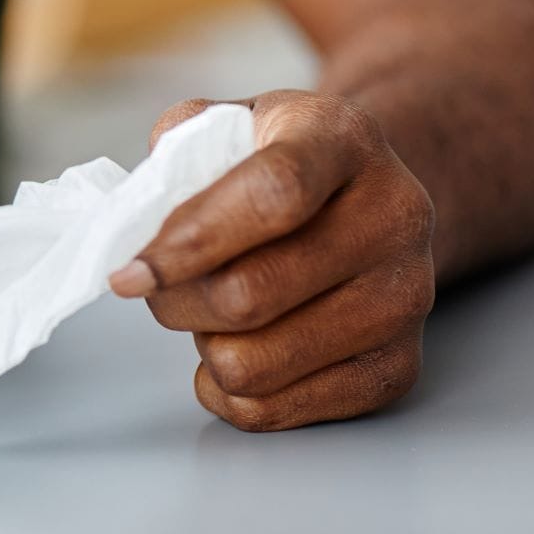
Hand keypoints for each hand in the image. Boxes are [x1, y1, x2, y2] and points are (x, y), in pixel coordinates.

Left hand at [110, 91, 435, 430]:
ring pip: (252, 365)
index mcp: (342, 141)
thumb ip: (181, 146)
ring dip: (204, 344)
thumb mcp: (237, 122)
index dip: (190, 240)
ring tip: (213, 309)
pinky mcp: (398, 366)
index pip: (271, 196)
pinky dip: (227, 391)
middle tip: (157, 285)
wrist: (371, 196)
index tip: (129, 272)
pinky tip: (235, 348)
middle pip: (248, 295)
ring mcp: (404, 297)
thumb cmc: (284, 163)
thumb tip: (140, 213)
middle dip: (173, 300)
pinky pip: (273, 411)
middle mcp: (390, 218)